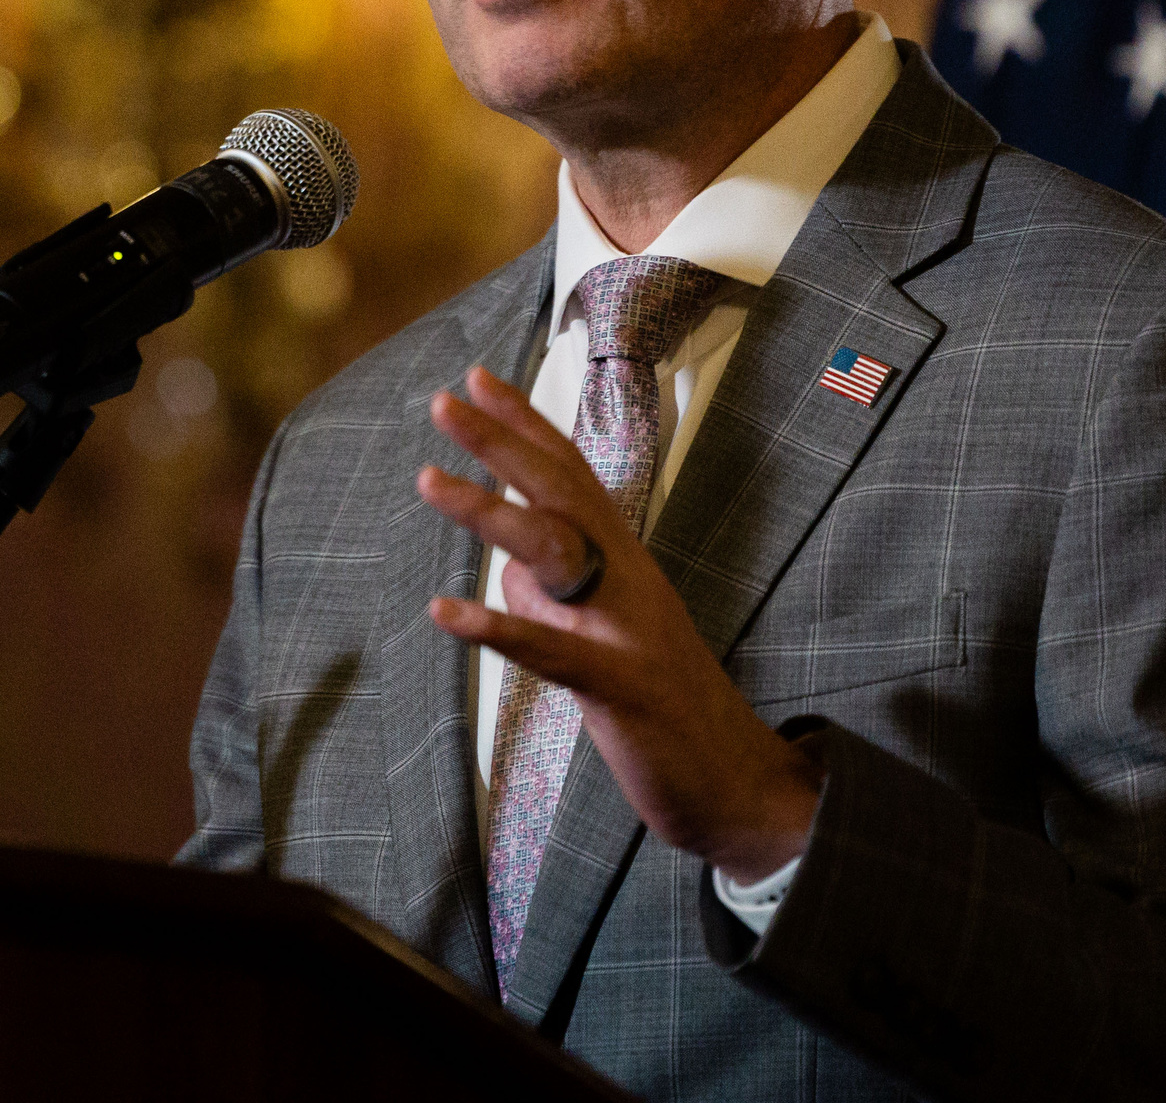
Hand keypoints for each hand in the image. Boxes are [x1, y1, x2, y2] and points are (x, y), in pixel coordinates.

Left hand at [419, 368, 821, 882]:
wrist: (738, 786)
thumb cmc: (667, 710)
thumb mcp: (608, 638)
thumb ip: (558, 598)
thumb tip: (507, 569)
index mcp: (626, 564)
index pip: (573, 476)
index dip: (526, 424)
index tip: (477, 379)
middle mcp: (630, 579)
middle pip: (563, 491)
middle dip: (502, 441)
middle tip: (442, 402)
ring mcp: (628, 629)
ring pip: (556, 552)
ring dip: (489, 511)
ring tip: (427, 478)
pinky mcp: (620, 688)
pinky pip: (551, 649)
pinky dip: (496, 627)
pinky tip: (444, 610)